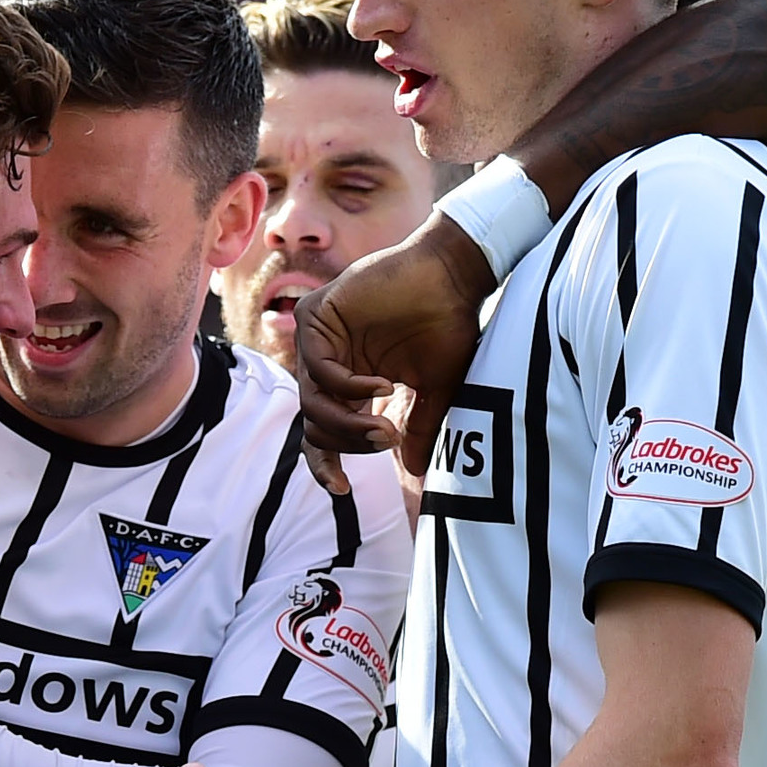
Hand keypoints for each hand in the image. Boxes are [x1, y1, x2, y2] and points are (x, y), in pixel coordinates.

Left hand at [295, 215, 494, 493]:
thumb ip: (419, 428)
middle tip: (387, 441)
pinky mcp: (315, 316)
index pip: (322, 434)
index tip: (344, 490)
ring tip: (386, 428)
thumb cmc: (447, 325)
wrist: (454, 275)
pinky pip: (320, 370)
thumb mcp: (435, 389)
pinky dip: (351, 387)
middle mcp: (329, 364)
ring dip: (349, 424)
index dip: (326, 465)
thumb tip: (414, 472)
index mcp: (351, 383)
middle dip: (348, 445)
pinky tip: (385, 386)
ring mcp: (319, 340)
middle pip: (314, 425)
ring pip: (312, 403)